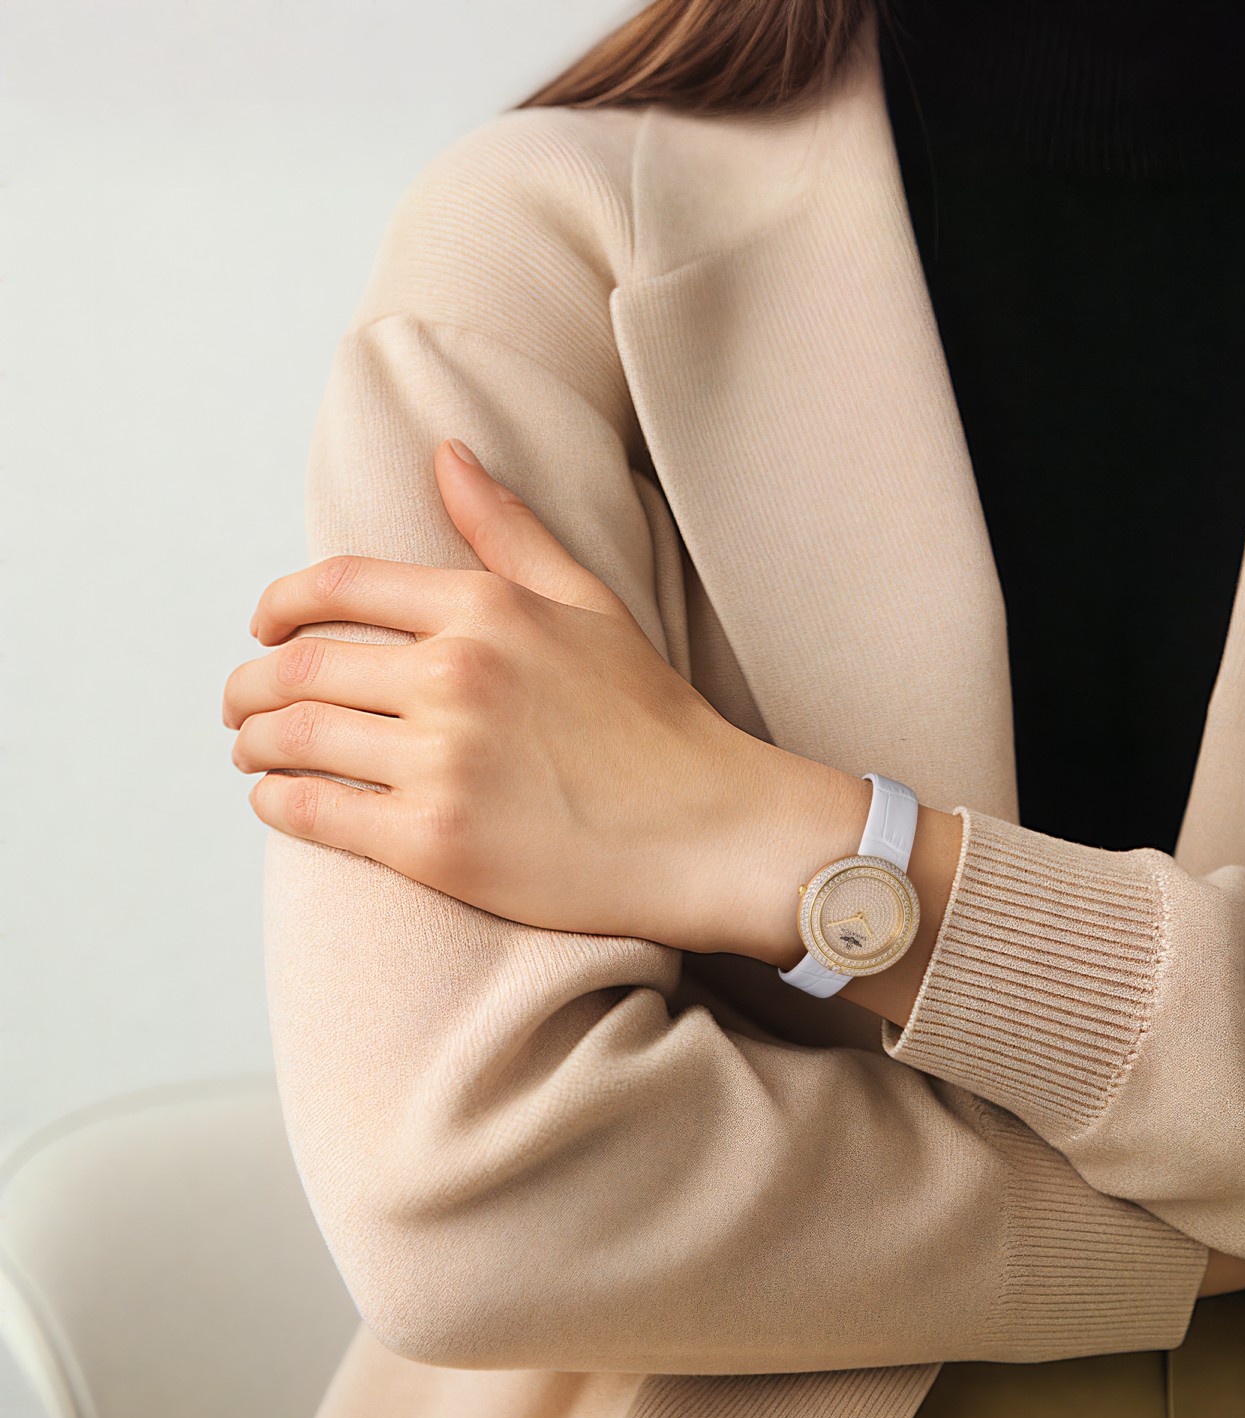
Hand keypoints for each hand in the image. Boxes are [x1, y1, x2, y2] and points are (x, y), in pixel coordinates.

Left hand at [223, 438, 867, 956]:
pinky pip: (316, 812)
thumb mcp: (589, 606)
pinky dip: (278, 803)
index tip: (264, 624)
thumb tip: (447, 452)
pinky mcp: (436, 844)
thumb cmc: (655, 720)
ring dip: (253, 741)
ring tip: (251, 750)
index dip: (280, 603)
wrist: (711, 829)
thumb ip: (509, 531)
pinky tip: (277, 800)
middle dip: (250, 682)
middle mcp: (456, 676)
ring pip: (294, 737)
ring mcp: (443, 761)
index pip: (338, 587)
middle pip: (301, 664)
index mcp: (487, 609)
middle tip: (239, 702)